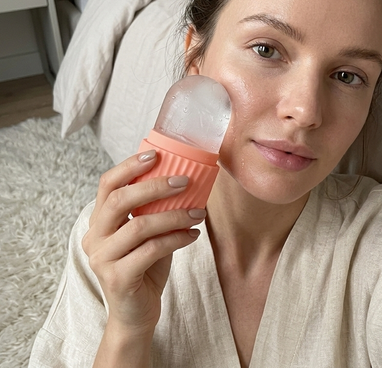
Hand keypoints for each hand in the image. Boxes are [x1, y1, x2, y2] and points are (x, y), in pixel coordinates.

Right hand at [82, 150, 205, 336]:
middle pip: (120, 200)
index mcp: (99, 221)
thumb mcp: (147, 233)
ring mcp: (102, 259)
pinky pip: (151, 250)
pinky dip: (176, 239)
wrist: (136, 314)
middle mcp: (94, 237)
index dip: (129, 166)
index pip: (107, 185)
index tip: (155, 155)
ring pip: (140, 226)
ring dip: (175, 216)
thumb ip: (153, 210)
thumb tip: (185, 179)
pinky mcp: (117, 279)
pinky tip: (192, 235)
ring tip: (198, 213)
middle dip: (155, 187)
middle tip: (184, 182)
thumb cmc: (145, 266)